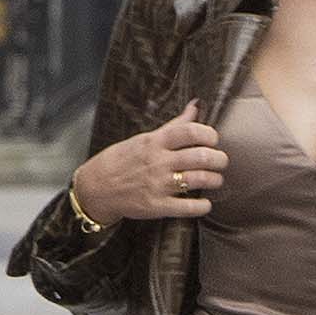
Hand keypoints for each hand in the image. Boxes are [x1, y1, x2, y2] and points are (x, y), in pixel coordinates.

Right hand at [71, 104, 226, 226]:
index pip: (191, 132)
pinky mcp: (156, 206)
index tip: (213, 140)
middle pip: (201, 156)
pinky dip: (202, 206)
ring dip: (215, 180)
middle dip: (219, 159)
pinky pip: (188, 207)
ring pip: (199, 180)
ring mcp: (158, 185)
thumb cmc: (120, 161)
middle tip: (220, 162)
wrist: (95, 188)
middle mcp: (158, 162)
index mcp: (155, 143)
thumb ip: (173, 126)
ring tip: (215, 180)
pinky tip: (205, 204)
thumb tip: (195, 106)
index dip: (210, 135)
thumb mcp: (144, 139)